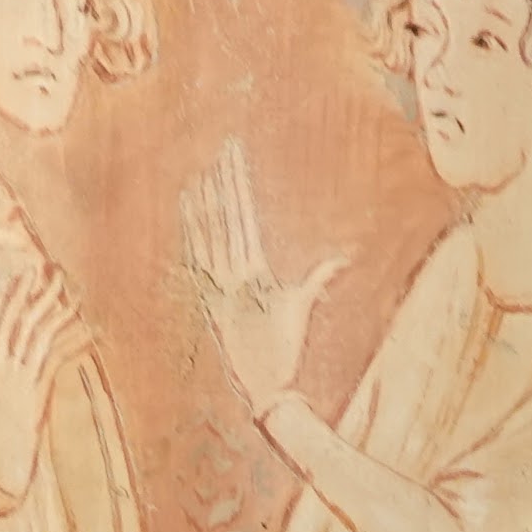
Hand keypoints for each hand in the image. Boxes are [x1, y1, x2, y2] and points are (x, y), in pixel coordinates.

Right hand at [0, 258, 78, 501]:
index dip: (13, 292)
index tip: (28, 271)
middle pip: (19, 317)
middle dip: (38, 291)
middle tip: (56, 268)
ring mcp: (16, 377)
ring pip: (38, 332)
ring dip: (58, 308)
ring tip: (74, 290)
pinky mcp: (34, 392)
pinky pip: (56, 357)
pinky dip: (73, 339)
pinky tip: (90, 328)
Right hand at [179, 142, 344, 418]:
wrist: (269, 383)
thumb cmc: (285, 347)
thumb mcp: (302, 304)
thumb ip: (319, 278)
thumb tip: (344, 257)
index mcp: (256, 268)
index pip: (246, 217)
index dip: (240, 187)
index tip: (235, 159)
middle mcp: (236, 271)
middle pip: (230, 217)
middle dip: (227, 183)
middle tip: (223, 149)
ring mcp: (222, 284)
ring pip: (213, 234)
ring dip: (209, 204)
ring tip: (203, 173)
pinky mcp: (212, 302)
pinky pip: (199, 264)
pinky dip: (192, 238)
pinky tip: (188, 214)